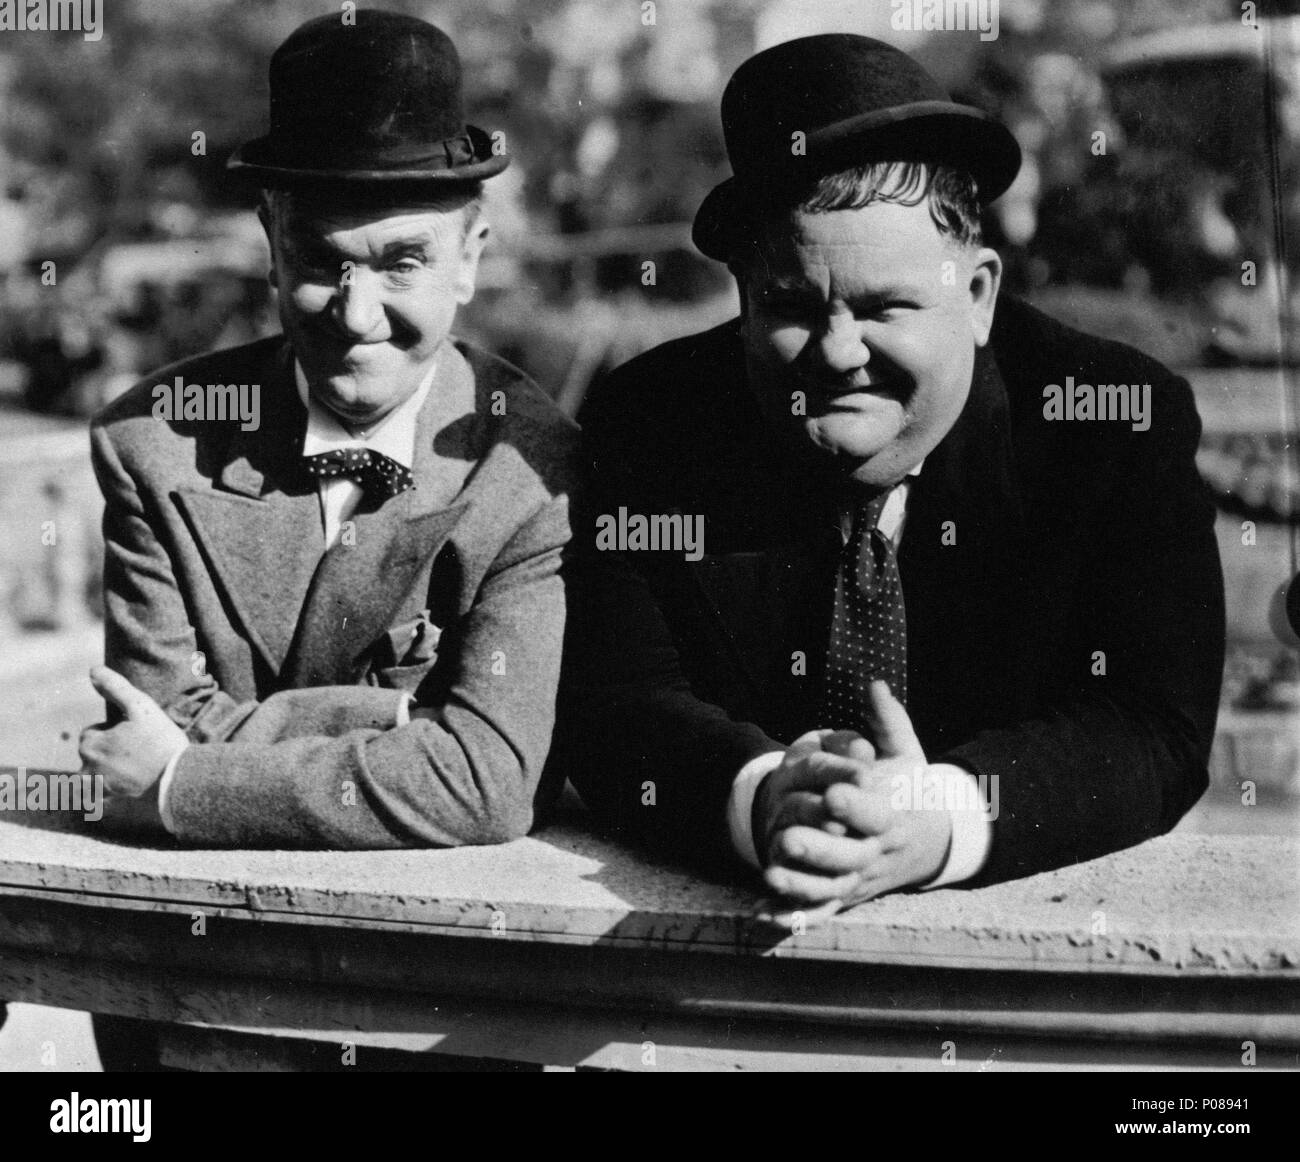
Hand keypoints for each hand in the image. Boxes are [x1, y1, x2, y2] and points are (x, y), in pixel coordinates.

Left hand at [79, 667, 186, 800]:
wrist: (180, 781)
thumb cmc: (161, 742)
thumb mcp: (142, 708)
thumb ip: (116, 688)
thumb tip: (93, 670)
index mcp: (91, 744)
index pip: (90, 734)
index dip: (110, 732)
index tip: (133, 736)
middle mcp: (87, 769)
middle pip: (90, 755)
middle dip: (106, 751)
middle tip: (136, 752)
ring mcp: (96, 791)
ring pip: (91, 776)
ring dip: (103, 772)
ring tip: (133, 770)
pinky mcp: (107, 807)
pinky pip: (94, 803)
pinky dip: (102, 798)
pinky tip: (123, 791)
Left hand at [761, 681, 950, 914]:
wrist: (932, 842)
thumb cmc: (911, 791)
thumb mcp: (907, 755)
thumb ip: (887, 722)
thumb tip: (874, 684)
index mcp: (892, 816)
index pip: (875, 813)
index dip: (855, 806)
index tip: (833, 793)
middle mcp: (877, 852)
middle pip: (849, 857)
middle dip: (818, 849)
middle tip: (786, 838)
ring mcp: (862, 878)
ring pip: (832, 888)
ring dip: (800, 886)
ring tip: (770, 874)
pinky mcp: (847, 895)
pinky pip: (819, 909)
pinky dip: (791, 915)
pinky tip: (762, 914)